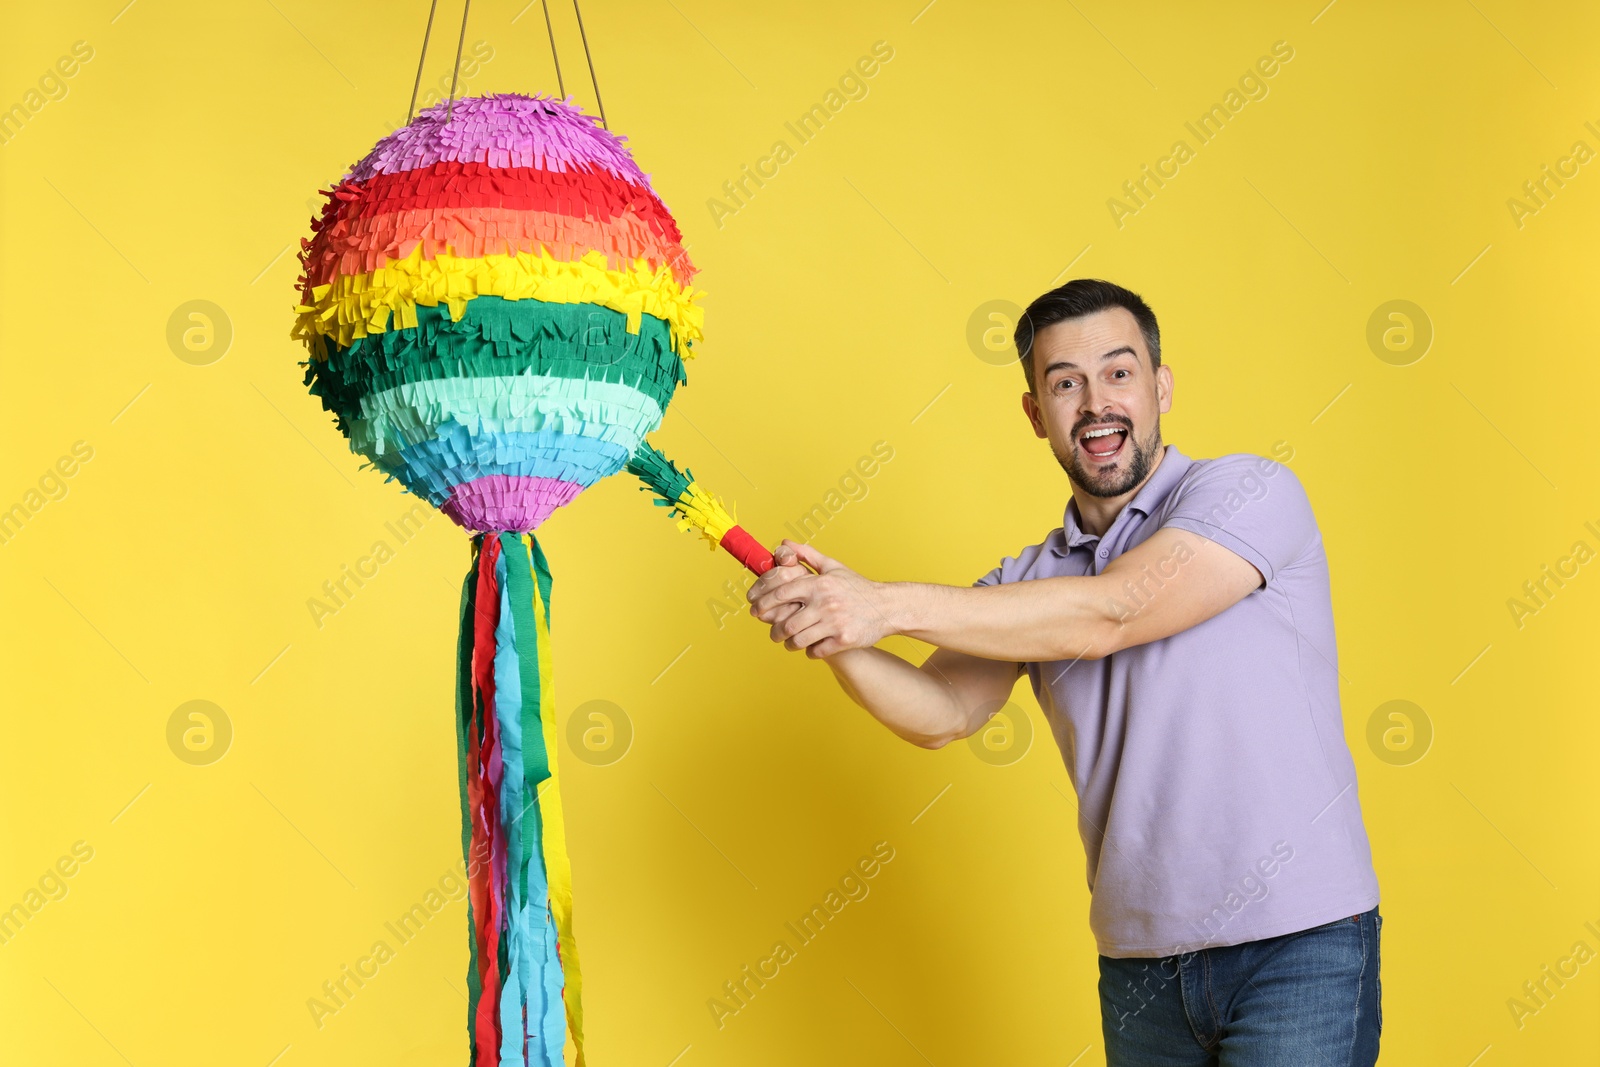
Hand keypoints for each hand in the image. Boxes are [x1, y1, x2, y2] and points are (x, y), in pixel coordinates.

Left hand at [747, 539, 893, 657]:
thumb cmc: (857, 587)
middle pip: (786, 623)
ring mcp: (835, 623)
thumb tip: (783, 544)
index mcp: (819, 584)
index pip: (781, 594)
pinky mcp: (844, 640)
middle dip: (774, 631)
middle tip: (774, 633)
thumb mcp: (833, 567)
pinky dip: (809, 651)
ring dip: (789, 644)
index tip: (755, 610)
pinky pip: (816, 651)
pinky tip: (810, 647)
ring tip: (788, 642)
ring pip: (798, 640)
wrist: (888, 606)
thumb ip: (807, 555)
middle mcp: (825, 603)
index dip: (763, 603)